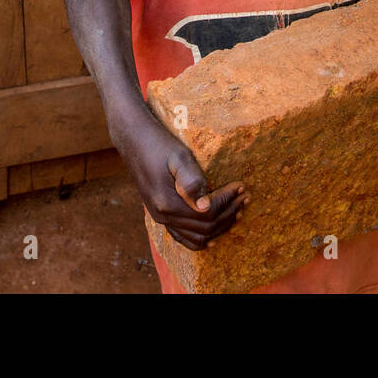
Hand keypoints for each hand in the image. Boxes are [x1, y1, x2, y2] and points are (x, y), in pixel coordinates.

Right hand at [115, 115, 248, 250]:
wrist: (133, 140)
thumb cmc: (158, 144)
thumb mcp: (178, 156)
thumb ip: (191, 180)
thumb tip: (205, 206)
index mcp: (167, 203)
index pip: (207, 214)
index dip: (227, 202)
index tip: (240, 186)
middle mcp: (163, 216)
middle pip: (205, 228)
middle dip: (229, 213)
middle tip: (244, 196)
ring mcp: (160, 218)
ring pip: (197, 237)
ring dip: (220, 227)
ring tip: (237, 210)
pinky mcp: (160, 215)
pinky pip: (183, 237)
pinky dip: (202, 237)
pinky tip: (215, 232)